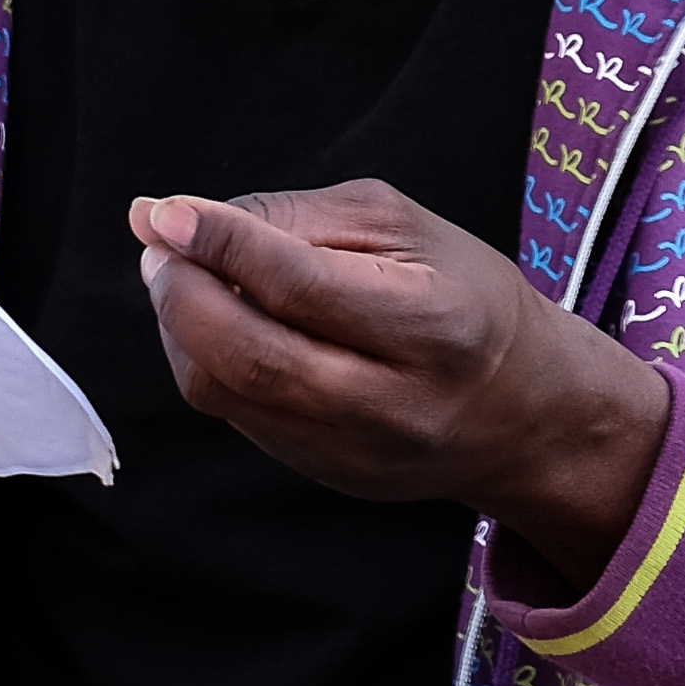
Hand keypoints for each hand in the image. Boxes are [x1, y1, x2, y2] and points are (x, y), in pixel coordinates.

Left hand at [130, 179, 669, 595]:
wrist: (525, 414)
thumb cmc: (462, 296)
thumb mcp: (401, 227)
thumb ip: (292, 217)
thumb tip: (177, 217)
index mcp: (431, 327)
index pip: (301, 286)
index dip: (219, 244)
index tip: (162, 211)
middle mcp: (390, 405)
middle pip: (250, 357)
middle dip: (181, 292)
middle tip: (159, 241)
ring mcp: (351, 453)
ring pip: (224, 392)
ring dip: (179, 325)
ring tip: (183, 272)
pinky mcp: (321, 474)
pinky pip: (232, 414)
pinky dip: (204, 357)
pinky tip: (215, 320)